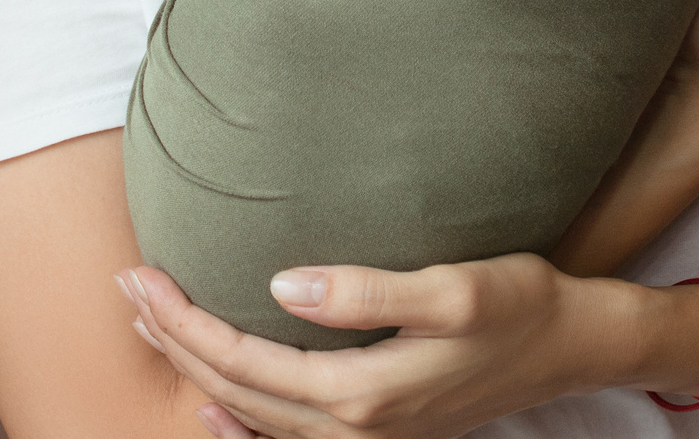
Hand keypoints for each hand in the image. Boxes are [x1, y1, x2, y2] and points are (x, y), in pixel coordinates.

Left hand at [117, 254, 616, 438]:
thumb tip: (282, 287)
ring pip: (252, 412)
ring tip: (154, 324)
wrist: (572, 347)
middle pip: (235, 391)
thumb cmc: (519, 305)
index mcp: (360, 393)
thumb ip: (366, 293)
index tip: (142, 276)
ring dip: (197, 369)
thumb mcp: (453, 288)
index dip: (186, 321)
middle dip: (174, 342)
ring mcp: (364, 434)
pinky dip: (237, 413)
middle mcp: (352, 427)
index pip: (244, 361)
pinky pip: (283, 430)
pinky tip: (214, 402)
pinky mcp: (376, 424)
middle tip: (126, 288)